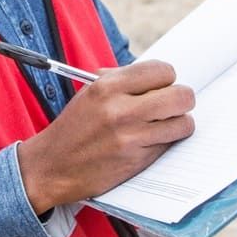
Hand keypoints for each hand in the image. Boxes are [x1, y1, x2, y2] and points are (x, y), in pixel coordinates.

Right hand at [16, 61, 194, 213]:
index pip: (162, 71)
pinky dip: (167, 141)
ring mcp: (131, 137)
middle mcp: (120, 110)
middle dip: (182, 99)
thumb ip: (123, 81)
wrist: (53, 165)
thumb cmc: (75, 126)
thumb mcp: (90, 92)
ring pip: (183, 123)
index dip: (167, 78)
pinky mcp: (137, 161)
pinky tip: (152, 140)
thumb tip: (159, 76)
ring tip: (166, 124)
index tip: (162, 84)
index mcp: (107, 86)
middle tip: (174, 104)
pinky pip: (169, 145)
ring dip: (179, 123)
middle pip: (180, 96)